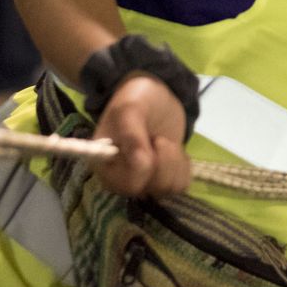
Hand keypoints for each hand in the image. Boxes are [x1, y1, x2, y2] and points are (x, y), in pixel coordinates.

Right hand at [91, 74, 190, 196]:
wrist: (155, 96)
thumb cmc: (136, 99)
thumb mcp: (130, 109)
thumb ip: (132, 135)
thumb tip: (141, 165)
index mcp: (104, 166)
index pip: (130, 184)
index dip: (146, 165)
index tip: (151, 139)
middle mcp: (120, 180)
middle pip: (150, 190)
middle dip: (163, 161)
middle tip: (159, 139)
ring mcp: (142, 182)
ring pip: (168, 190)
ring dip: (174, 162)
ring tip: (165, 142)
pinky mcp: (162, 180)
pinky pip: (180, 186)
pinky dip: (183, 167)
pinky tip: (174, 151)